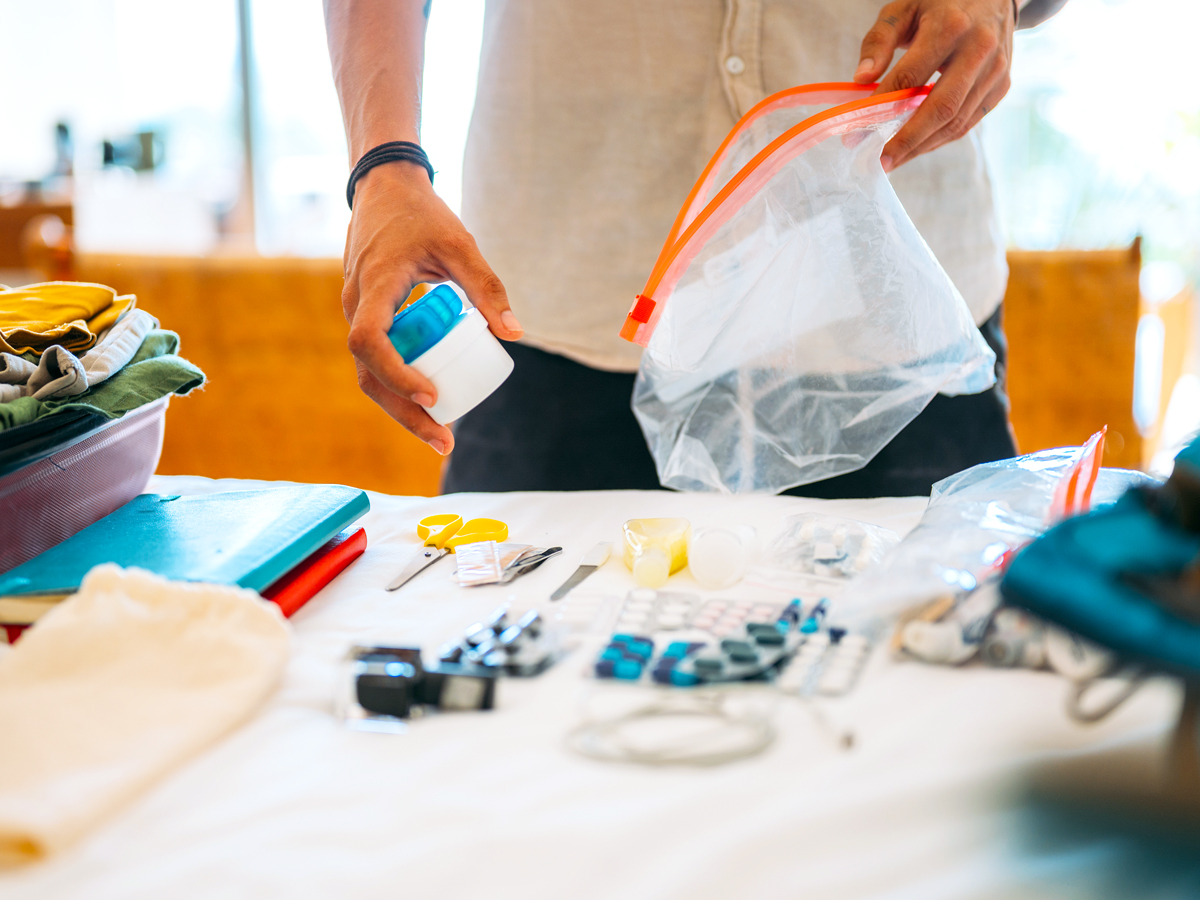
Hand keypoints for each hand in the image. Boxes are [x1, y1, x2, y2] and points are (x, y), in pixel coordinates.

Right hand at [341, 161, 522, 454]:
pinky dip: (401, 385)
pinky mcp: (367, 316)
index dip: (397, 373)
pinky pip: (378, 360)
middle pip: (368, 375)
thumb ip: (486, 286)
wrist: (383, 188)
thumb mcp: (459, 244)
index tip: (431, 395)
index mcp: (373, 285)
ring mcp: (358, 312)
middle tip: (444, 440)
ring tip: (441, 434)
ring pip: (370, 374)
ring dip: (401, 408)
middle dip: (404, 413)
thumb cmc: (421, 213)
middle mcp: (356, 305)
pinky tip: (431, 404)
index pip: (368, 341)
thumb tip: (516, 334)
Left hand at [854, 0, 1014, 170]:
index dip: (882, 107)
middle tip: (879, 163)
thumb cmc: (940, 2)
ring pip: (955, 121)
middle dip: (906, 140)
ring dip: (921, 146)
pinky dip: (939, 139)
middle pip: (940, 108)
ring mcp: (995, 70)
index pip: (910, 76)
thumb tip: (861, 79)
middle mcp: (978, 49)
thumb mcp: (903, 9)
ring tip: (892, 160)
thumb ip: (879, 41)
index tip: (857, 132)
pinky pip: (967, 122)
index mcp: (950, 26)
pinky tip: (916, 147)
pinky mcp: (1001, 85)